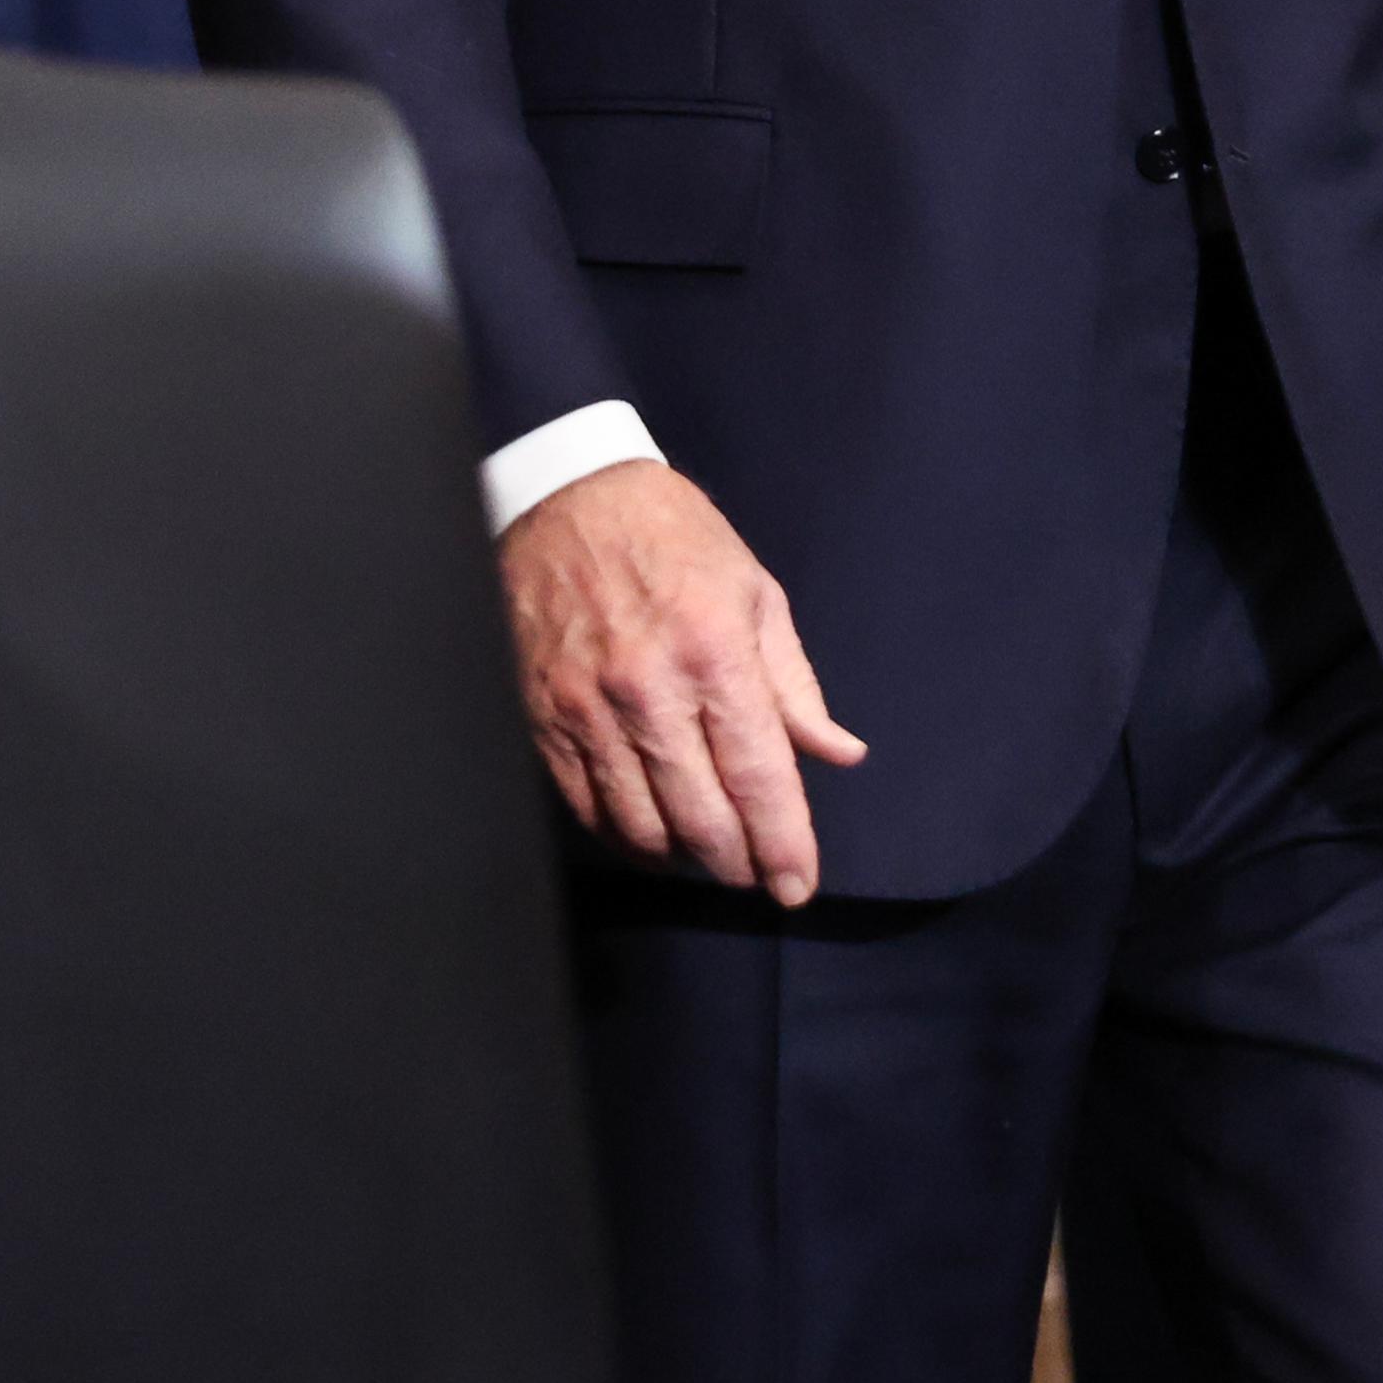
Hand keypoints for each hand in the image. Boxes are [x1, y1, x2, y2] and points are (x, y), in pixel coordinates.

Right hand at [499, 458, 867, 902]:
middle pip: (701, 816)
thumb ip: (795, 684)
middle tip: (762, 877)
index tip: (799, 884)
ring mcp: (588, 710)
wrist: (568, 498)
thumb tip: (837, 752)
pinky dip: (627, 836)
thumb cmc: (672, 537)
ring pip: (642, 825)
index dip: (784, 841)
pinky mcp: (545, 720)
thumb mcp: (754, 591)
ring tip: (715, 856)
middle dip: (740, 863)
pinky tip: (655, 835)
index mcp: (713, 649)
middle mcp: (648, 688)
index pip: (758, 774)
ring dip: (686, 857)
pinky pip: (588, 807)